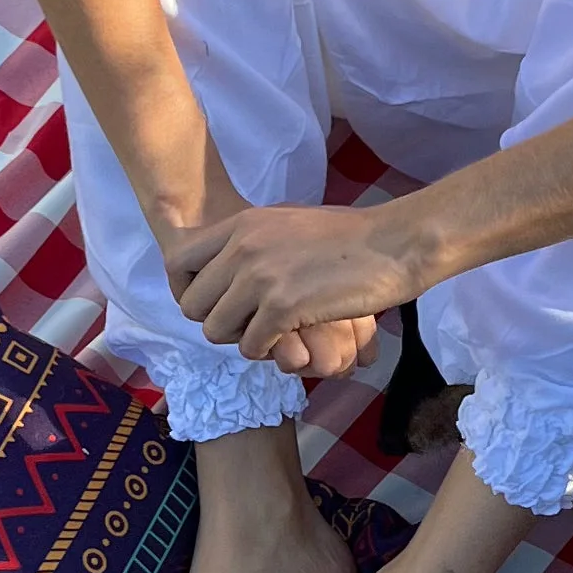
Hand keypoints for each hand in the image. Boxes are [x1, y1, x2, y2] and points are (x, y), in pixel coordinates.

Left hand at [160, 203, 426, 377]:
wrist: (394, 243)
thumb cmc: (351, 236)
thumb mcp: (288, 222)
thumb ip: (253, 239)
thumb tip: (228, 261)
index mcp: (242, 224)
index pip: (178, 261)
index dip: (189, 289)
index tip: (215, 301)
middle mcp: (243, 248)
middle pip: (192, 305)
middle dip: (218, 321)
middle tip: (248, 323)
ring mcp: (260, 277)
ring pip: (216, 331)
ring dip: (242, 340)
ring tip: (272, 333)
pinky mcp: (283, 307)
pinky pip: (251, 346)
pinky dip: (270, 351)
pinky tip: (293, 338)